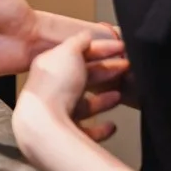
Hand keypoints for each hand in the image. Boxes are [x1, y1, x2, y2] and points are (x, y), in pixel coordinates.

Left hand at [12, 34, 125, 167]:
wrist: (43, 125)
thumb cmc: (53, 89)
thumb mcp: (69, 52)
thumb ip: (78, 41)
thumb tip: (85, 36)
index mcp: (50, 67)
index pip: (78, 53)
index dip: (101, 48)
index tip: (121, 47)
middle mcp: (51, 89)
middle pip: (83, 77)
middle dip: (107, 70)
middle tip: (126, 66)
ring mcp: (57, 112)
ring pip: (84, 104)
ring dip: (104, 99)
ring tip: (119, 94)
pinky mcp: (64, 134)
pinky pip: (86, 130)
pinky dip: (101, 128)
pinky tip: (111, 125)